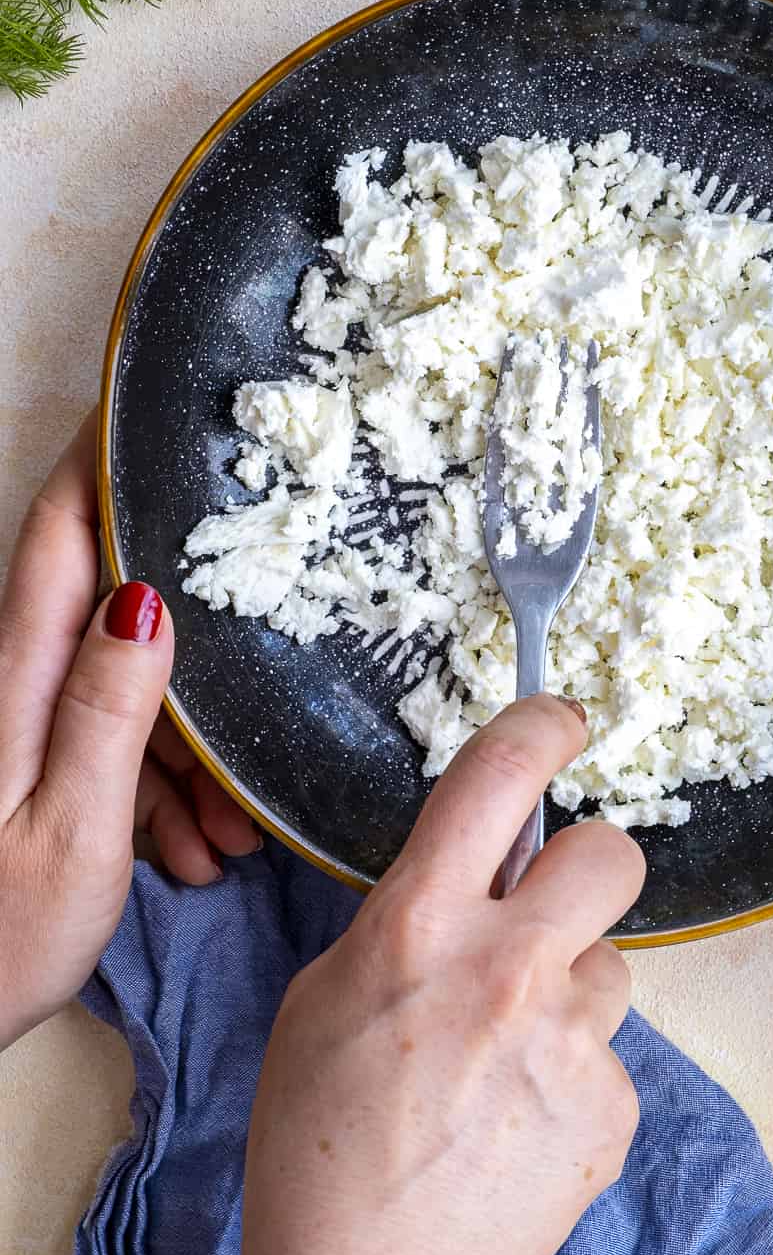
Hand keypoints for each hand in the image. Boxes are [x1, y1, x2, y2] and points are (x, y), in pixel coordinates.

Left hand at [0, 413, 259, 1049]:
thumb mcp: (72, 830)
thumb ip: (108, 709)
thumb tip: (147, 597)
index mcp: (20, 677)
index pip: (63, 532)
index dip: (106, 460)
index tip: (157, 407)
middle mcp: (18, 684)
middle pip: (114, 605)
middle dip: (195, 635)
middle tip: (265, 658)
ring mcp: (26, 726)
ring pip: (126, 686)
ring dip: (188, 741)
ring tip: (226, 827)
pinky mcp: (36, 768)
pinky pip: (113, 743)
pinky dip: (161, 786)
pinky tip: (190, 847)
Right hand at [234, 694, 646, 1254]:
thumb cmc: (319, 1148)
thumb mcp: (326, 997)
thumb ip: (407, 919)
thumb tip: (471, 873)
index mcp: (419, 926)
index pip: (500, 774)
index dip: (543, 723)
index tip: (562, 717)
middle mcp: (507, 968)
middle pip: (610, 851)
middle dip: (588, 865)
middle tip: (551, 907)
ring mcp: (570, 1041)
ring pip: (612, 964)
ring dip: (571, 991)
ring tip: (504, 1061)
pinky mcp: (613, 1106)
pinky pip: (612, 1053)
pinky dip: (575, 1074)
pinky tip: (519, 1120)